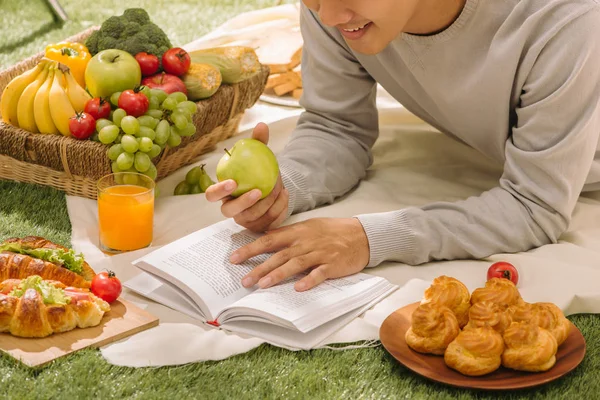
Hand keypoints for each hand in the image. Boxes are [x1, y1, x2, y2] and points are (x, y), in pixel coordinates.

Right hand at [205, 122, 288, 232]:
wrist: (275, 185)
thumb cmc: (260, 169)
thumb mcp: (260, 154)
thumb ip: (259, 142)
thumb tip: (262, 126)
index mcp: (224, 191)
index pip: (212, 195)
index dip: (219, 191)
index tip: (232, 183)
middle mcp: (231, 208)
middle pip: (229, 211)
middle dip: (244, 202)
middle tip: (258, 191)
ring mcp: (245, 220)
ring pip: (253, 217)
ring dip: (267, 203)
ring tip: (279, 187)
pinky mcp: (259, 227)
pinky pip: (269, 221)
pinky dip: (279, 207)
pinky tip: (285, 194)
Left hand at [230, 218, 370, 290]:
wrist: (361, 235)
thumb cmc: (332, 231)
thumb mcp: (308, 227)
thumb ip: (288, 234)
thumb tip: (266, 239)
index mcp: (297, 232)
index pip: (268, 240)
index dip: (251, 249)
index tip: (234, 258)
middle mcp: (305, 242)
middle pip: (278, 254)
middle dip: (259, 267)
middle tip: (244, 280)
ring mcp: (319, 253)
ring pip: (295, 264)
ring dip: (278, 274)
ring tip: (262, 285)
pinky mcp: (332, 264)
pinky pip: (319, 273)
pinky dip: (309, 280)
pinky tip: (298, 288)